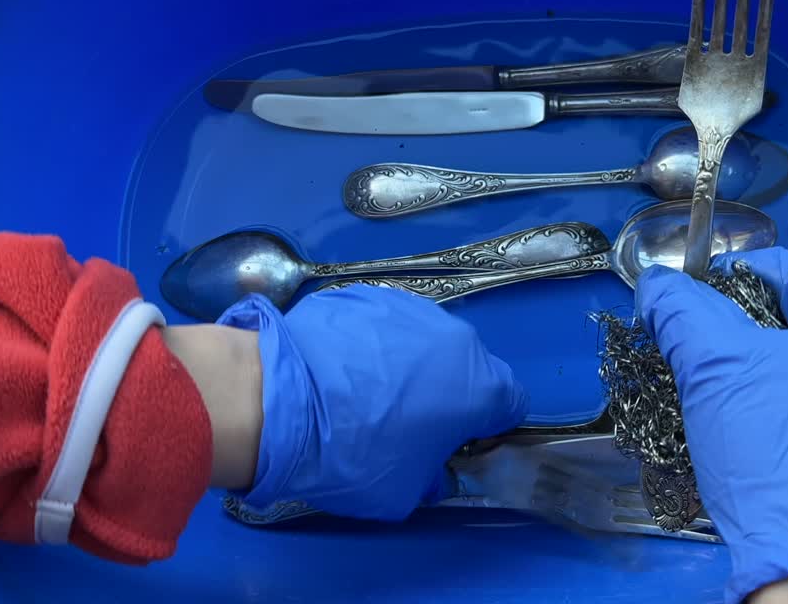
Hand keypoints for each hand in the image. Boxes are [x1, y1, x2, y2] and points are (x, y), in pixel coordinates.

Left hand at [217, 285, 526, 520]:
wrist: (277, 400)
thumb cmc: (352, 454)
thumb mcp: (403, 492)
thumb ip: (432, 472)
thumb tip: (430, 462)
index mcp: (478, 386)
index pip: (510, 402)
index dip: (487, 424)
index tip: (457, 440)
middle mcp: (454, 337)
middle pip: (467, 366)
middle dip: (447, 390)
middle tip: (406, 419)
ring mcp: (408, 308)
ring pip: (424, 340)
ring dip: (409, 363)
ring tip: (364, 390)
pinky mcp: (363, 295)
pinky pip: (381, 326)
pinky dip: (371, 344)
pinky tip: (337, 368)